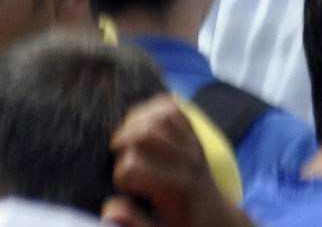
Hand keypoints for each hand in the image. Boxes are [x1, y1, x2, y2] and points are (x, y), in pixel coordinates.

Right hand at [102, 97, 250, 226]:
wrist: (214, 217)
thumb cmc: (181, 225)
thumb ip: (134, 222)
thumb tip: (108, 209)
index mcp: (177, 189)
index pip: (133, 167)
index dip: (120, 176)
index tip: (125, 189)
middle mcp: (187, 162)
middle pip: (145, 134)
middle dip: (122, 140)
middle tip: (116, 153)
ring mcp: (193, 145)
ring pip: (158, 116)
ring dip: (134, 121)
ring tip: (126, 136)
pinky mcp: (194, 135)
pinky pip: (173, 107)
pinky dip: (153, 107)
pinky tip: (142, 120)